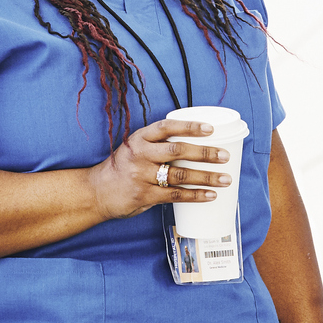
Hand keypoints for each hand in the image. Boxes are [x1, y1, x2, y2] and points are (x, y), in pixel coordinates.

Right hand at [83, 119, 231, 220]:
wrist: (97, 191)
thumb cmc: (122, 167)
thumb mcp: (135, 148)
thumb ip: (157, 145)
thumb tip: (194, 146)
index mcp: (139, 138)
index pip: (167, 127)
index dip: (189, 126)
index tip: (210, 129)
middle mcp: (140, 154)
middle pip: (178, 151)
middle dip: (205, 153)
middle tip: (224, 156)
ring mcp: (142, 176)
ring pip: (180, 175)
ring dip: (206, 177)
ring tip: (225, 179)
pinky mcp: (144, 195)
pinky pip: (175, 195)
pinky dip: (195, 195)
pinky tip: (210, 195)